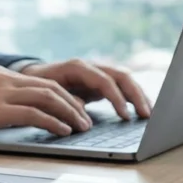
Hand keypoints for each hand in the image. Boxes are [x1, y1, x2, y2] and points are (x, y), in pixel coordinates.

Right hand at [0, 66, 91, 137]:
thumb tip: (8, 114)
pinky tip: (63, 131)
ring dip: (69, 112)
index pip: (40, 82)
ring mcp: (0, 93)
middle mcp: (4, 80)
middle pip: (50, 87)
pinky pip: (33, 114)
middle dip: (72, 103)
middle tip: (86, 118)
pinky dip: (53, 121)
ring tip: (81, 126)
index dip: (62, 95)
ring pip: (47, 97)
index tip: (74, 108)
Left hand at [20, 59, 151, 119]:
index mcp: (78, 67)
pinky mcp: (101, 81)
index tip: (125, 117)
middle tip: (146, 115)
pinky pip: (122, 86)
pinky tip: (143, 109)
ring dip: (139, 95)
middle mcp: (91, 66)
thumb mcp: (46, 93)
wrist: (32, 76)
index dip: (117, 99)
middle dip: (136, 95)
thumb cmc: (37, 86)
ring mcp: (98, 72)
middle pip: (121, 75)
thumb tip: (81, 113)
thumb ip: (63, 100)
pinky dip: (134, 97)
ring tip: (150, 114)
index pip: (104, 81)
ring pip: (125, 79)